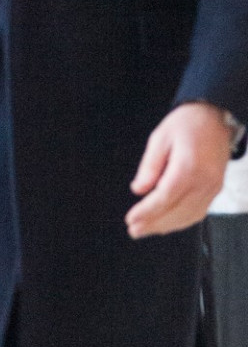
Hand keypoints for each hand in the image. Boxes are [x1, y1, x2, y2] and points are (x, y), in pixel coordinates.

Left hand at [126, 102, 231, 238]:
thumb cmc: (187, 123)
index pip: (165, 197)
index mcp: (189, 166)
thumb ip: (150, 165)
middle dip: (154, 224)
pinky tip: (168, 223)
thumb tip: (139, 189)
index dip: (147, 212)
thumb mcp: (160, 137)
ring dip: (167, 226)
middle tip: (134, 230)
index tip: (131, 219)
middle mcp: (204, 180)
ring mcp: (213, 186)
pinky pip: (199, 211)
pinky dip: (182, 221)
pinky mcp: (216, 188)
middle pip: (177, 211)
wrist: (215, 116)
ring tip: (146, 230)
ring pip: (189, 216)